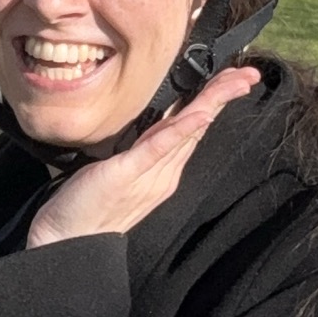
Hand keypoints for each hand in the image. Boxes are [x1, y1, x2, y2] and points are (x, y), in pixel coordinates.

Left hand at [25, 66, 258, 248]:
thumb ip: (143, 149)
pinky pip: (157, 150)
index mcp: (163, 168)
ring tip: (234, 83)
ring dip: (212, 103)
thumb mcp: (121, 169)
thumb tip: (156, 120)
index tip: (235, 77)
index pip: (194, 126)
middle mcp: (163, 172)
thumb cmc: (86, 204)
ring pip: (186, 132)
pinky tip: (200, 115)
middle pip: (199, 125)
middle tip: (250, 74)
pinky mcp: (127, 174)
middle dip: (224, 95)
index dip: (215, 99)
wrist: (67, 243)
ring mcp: (149, 174)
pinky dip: (181, 130)